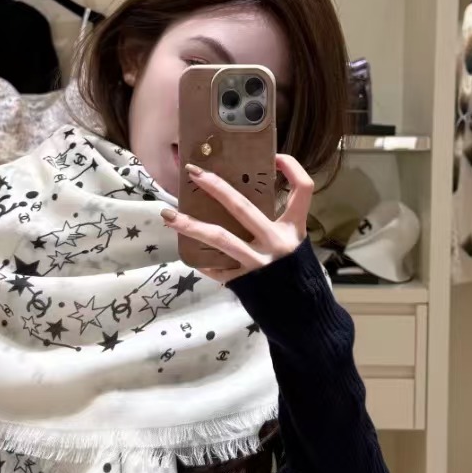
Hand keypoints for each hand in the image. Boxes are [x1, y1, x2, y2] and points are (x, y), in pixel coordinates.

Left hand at [160, 151, 312, 283]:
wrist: (301, 315)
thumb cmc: (296, 275)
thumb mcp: (295, 244)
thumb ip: (277, 224)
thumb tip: (243, 201)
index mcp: (293, 228)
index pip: (303, 188)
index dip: (292, 168)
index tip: (276, 157)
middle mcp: (276, 242)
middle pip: (243, 207)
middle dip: (216, 187)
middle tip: (193, 173)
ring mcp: (258, 262)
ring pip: (220, 238)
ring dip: (191, 226)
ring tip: (168, 215)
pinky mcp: (245, 281)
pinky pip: (217, 269)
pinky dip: (203, 261)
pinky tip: (189, 253)